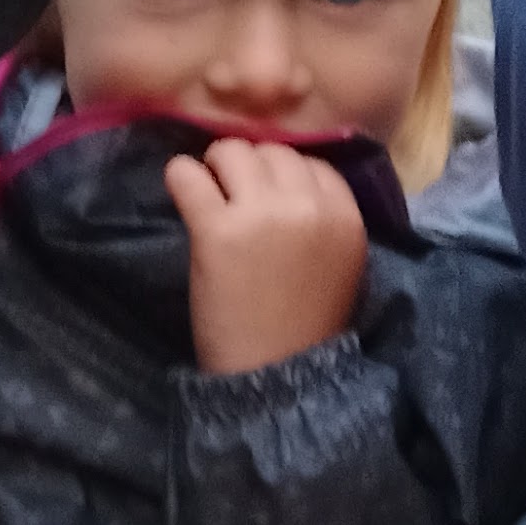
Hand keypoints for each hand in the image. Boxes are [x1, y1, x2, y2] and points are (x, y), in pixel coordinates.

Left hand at [164, 138, 367, 374]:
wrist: (276, 371)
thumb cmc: (307, 324)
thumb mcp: (341, 262)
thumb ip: (324, 217)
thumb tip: (281, 180)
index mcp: (344, 216)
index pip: (312, 164)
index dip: (285, 176)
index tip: (268, 197)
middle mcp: (307, 206)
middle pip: (273, 152)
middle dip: (251, 168)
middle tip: (234, 195)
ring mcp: (261, 214)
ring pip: (232, 152)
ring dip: (216, 167)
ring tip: (209, 192)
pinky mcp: (216, 229)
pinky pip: (188, 174)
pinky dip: (181, 176)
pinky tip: (183, 190)